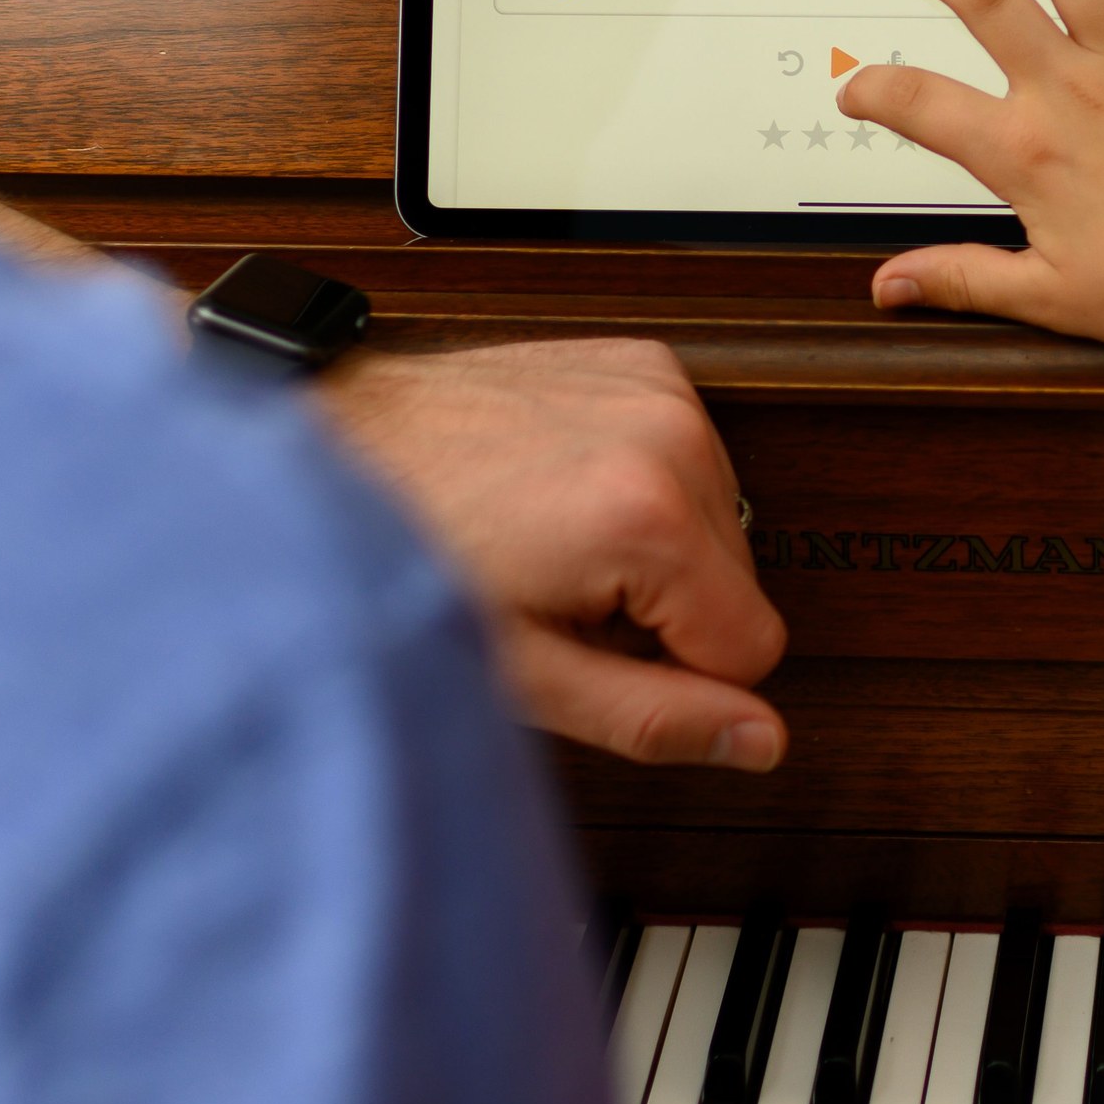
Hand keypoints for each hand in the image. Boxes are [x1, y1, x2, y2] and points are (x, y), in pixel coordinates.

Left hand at [313, 338, 790, 771]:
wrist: (341, 451)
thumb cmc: (410, 560)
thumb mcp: (527, 676)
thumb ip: (656, 718)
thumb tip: (762, 740)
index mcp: (648, 516)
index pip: (754, 646)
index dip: (674, 670)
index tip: (591, 643)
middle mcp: (671, 436)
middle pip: (741, 581)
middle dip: (664, 606)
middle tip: (563, 594)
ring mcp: (662, 389)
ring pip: (723, 522)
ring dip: (656, 546)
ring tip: (559, 542)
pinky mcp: (646, 363)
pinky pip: (694, 459)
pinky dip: (644, 484)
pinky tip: (568, 493)